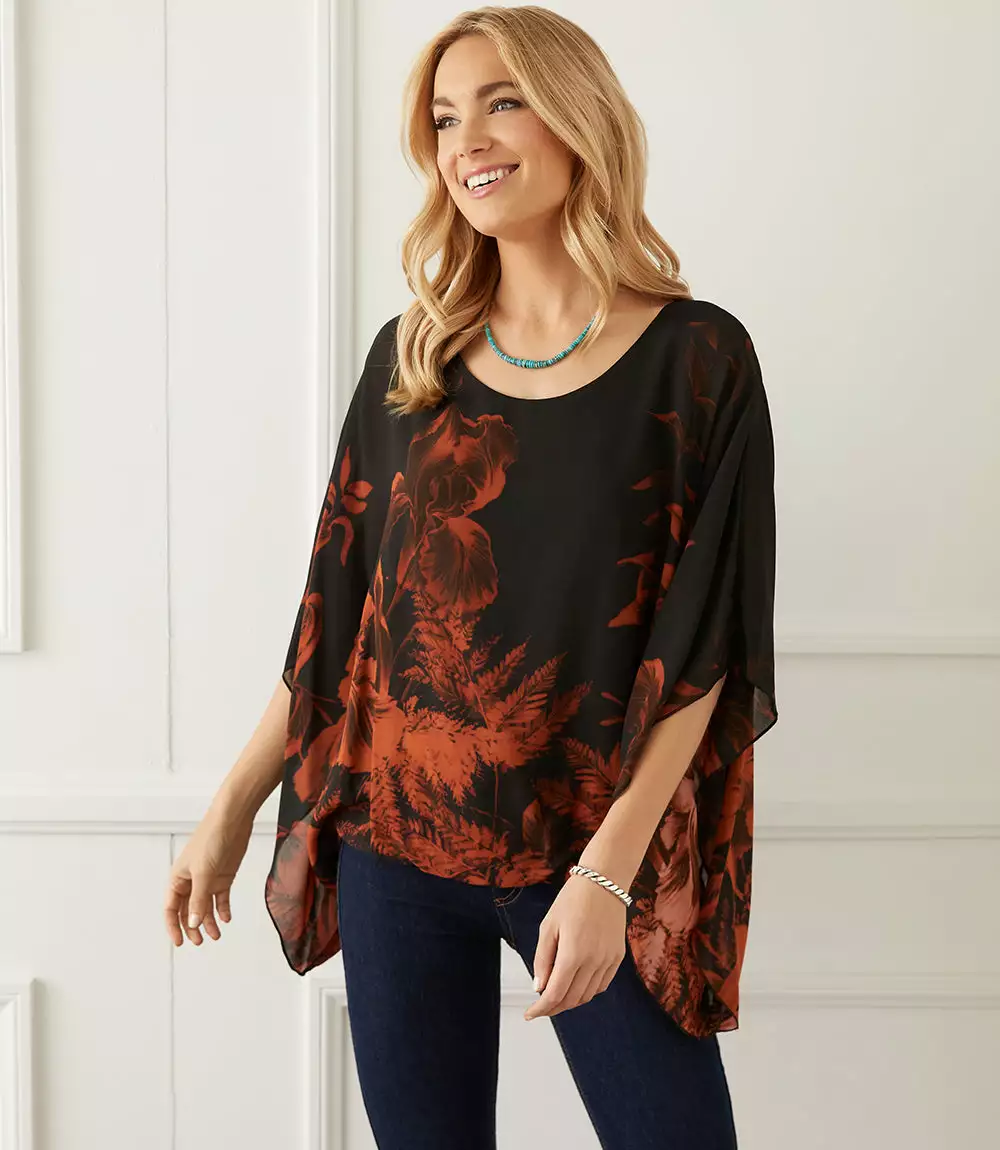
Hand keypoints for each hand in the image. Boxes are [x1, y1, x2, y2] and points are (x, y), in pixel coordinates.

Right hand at [163, 796, 254, 946]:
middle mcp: (191, 881)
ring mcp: (208, 879)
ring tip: (216, 935)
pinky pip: (221, 898)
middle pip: (188, 911)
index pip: (171, 909)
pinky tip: (227, 919)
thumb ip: (198, 900)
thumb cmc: (211, 839)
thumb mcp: (203, 873)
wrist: (233, 820)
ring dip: (209, 922)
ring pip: (205, 907)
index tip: (180, 942)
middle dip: (193, 927)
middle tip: (200, 942)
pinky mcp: (224, 876)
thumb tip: (192, 924)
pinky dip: (223, 910)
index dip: (173, 927)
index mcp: (178, 878)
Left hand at [523, 872, 627, 1019]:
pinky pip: (602, 985)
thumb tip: (539, 987)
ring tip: (556, 995)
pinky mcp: (618, 957)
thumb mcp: (548, 926)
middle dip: (553, 1007)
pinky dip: (587, 991)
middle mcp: (594, 961)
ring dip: (570, 1001)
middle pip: (571, 999)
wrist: (603, 882)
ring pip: (588, 996)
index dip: (540, 1008)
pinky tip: (576, 985)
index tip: (529, 1014)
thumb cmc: (572, 900)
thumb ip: (543, 959)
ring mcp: (608, 960)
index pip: (555, 994)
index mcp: (573, 953)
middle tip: (540, 1006)